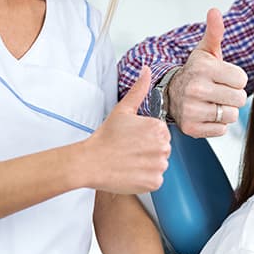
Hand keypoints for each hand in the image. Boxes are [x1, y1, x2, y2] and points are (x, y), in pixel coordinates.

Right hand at [82, 66, 171, 194]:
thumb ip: (138, 90)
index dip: (146, 136)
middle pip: (163, 149)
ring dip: (147, 164)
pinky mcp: (154, 182)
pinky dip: (145, 178)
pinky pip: (155, 180)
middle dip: (148, 150)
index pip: (162, 133)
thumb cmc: (105, 138)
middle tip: (129, 150)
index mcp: (159, 128)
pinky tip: (131, 172)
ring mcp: (159, 166)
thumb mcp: (123, 110)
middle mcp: (163, 147)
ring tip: (129, 160)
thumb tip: (146, 70)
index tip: (132, 139)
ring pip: (159, 164)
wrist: (90, 162)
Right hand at [168, 8, 247, 137]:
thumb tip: (214, 11)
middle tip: (219, 91)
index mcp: (203, 68)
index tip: (223, 77)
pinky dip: (217, 124)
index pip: (242, 79)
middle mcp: (195, 89)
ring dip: (226, 111)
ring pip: (231, 115)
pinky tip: (207, 114)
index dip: (236, 79)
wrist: (170, 94)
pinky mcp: (191, 128)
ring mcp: (192, 110)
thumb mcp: (205, 51)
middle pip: (239, 99)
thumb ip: (214, 32)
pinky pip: (221, 130)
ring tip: (213, 102)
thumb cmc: (195, 72)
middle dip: (233, 96)